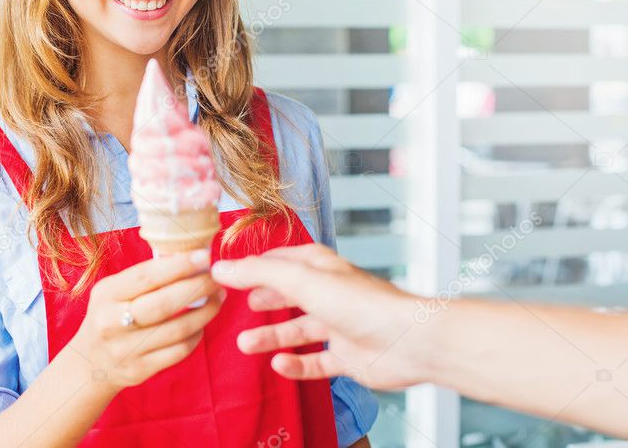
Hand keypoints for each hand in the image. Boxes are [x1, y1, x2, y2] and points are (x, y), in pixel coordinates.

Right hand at [70, 249, 224, 391]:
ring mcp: (126, 349)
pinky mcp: (140, 370)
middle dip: (197, 287)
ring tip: (218, 297)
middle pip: (164, 303)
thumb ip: (144, 277)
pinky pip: (178, 351)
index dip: (178, 265)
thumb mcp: (113, 292)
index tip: (203, 256)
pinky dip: (196, 335)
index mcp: (106, 294)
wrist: (91, 363)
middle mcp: (112, 322)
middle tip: (217, 277)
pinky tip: (202, 323)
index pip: (146, 276)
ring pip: (177, 329)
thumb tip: (188, 258)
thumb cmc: (110, 316)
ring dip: (205, 311)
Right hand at [211, 244, 426, 389]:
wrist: (408, 340)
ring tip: (245, 344)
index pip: (277, 261)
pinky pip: (315, 362)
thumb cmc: (360, 302)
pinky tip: (279, 365)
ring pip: (297, 330)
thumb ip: (258, 274)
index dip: (251, 267)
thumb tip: (220, 267)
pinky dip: (296, 365)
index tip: (222, 275)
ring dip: (271, 337)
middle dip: (261, 301)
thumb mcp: (300, 280)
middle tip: (235, 308)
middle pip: (286, 295)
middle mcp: (327, 293)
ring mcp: (338, 325)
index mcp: (318, 267)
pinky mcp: (347, 356)